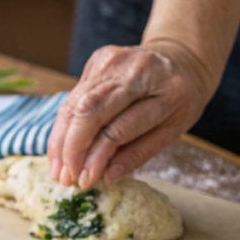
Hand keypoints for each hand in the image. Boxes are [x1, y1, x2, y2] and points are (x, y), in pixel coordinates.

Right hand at [48, 39, 215, 188]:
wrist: (181, 60)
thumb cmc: (180, 100)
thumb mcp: (173, 130)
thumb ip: (140, 152)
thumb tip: (107, 176)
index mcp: (167, 93)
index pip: (120, 129)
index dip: (97, 157)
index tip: (86, 181)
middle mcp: (137, 72)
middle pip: (90, 111)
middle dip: (72, 148)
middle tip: (66, 177)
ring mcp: (114, 61)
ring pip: (75, 103)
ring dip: (61, 139)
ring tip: (58, 169)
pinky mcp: (98, 58)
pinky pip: (74, 95)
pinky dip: (65, 124)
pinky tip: (61, 147)